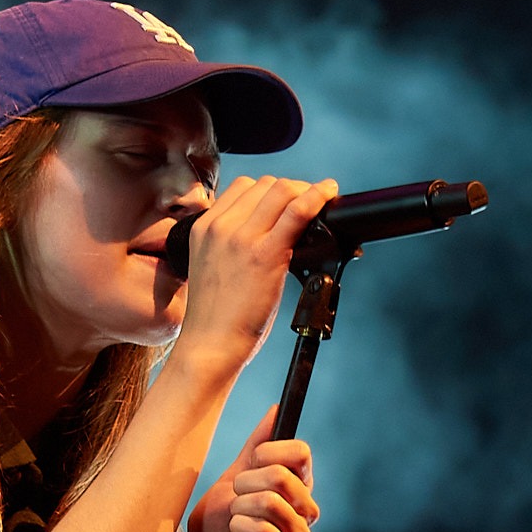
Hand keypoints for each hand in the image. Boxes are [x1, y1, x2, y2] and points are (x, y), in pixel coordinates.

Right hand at [174, 176, 339, 370]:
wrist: (209, 346)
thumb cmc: (215, 318)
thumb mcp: (213, 269)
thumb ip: (232, 247)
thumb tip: (269, 237)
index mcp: (203, 228)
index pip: (243, 188)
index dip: (271, 191)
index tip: (287, 201)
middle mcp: (220, 227)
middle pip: (264, 185)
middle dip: (292, 189)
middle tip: (310, 203)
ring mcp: (241, 238)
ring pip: (281, 190)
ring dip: (306, 192)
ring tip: (320, 202)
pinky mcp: (265, 253)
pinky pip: (297, 211)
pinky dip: (317, 197)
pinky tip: (328, 195)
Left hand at [184, 406, 319, 531]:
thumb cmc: (216, 529)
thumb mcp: (232, 480)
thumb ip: (255, 448)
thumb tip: (276, 411)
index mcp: (294, 488)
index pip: (300, 454)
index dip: (271, 451)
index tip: (249, 462)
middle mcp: (304, 512)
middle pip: (285, 476)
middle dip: (247, 484)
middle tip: (234, 500)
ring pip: (274, 503)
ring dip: (241, 508)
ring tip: (232, 520)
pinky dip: (243, 528)